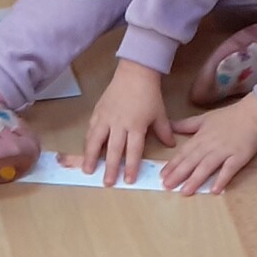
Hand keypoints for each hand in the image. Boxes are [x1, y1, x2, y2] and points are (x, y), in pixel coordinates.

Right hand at [83, 61, 168, 184]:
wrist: (135, 73)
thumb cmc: (149, 94)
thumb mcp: (159, 113)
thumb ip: (164, 131)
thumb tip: (171, 145)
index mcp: (136, 125)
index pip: (133, 150)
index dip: (131, 166)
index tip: (128, 180)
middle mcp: (120, 124)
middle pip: (113, 150)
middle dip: (110, 167)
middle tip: (107, 182)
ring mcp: (106, 118)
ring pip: (96, 141)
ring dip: (91, 156)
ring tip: (87, 170)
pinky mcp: (98, 112)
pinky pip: (91, 130)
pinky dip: (88, 142)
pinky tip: (86, 151)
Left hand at [159, 93, 256, 194]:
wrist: (254, 114)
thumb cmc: (229, 117)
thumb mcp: (204, 118)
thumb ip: (186, 125)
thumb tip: (169, 126)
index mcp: (201, 137)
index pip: (183, 153)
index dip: (173, 164)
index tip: (162, 175)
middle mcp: (210, 145)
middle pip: (192, 161)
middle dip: (178, 174)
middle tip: (167, 187)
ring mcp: (224, 151)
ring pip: (207, 166)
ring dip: (195, 179)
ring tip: (185, 191)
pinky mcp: (239, 157)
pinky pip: (229, 169)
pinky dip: (222, 179)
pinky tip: (214, 190)